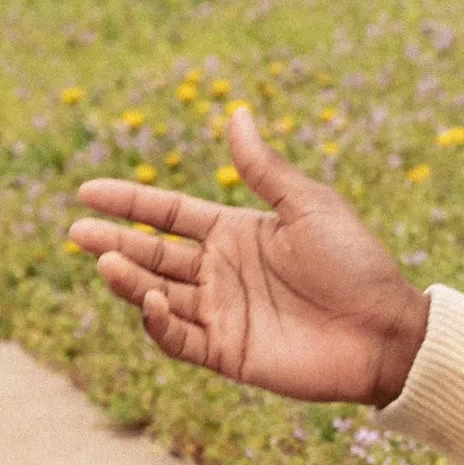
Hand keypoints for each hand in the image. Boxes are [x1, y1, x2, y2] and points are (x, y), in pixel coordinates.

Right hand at [68, 104, 431, 405]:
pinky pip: (179, 337)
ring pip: (158, 293)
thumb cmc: (356, 263)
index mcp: (236, 231)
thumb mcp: (309, 206)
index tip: (86, 191)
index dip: (128, 201)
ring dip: (129, 280)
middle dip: (114, 242)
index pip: (168, 213)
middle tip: (77, 232)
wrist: (385, 330)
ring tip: (105, 263)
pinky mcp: (227, 352)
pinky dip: (158, 322)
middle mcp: (220, 271)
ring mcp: (221, 312)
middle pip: (153, 253)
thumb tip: (236, 112)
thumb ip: (263, 168)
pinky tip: (151, 299)